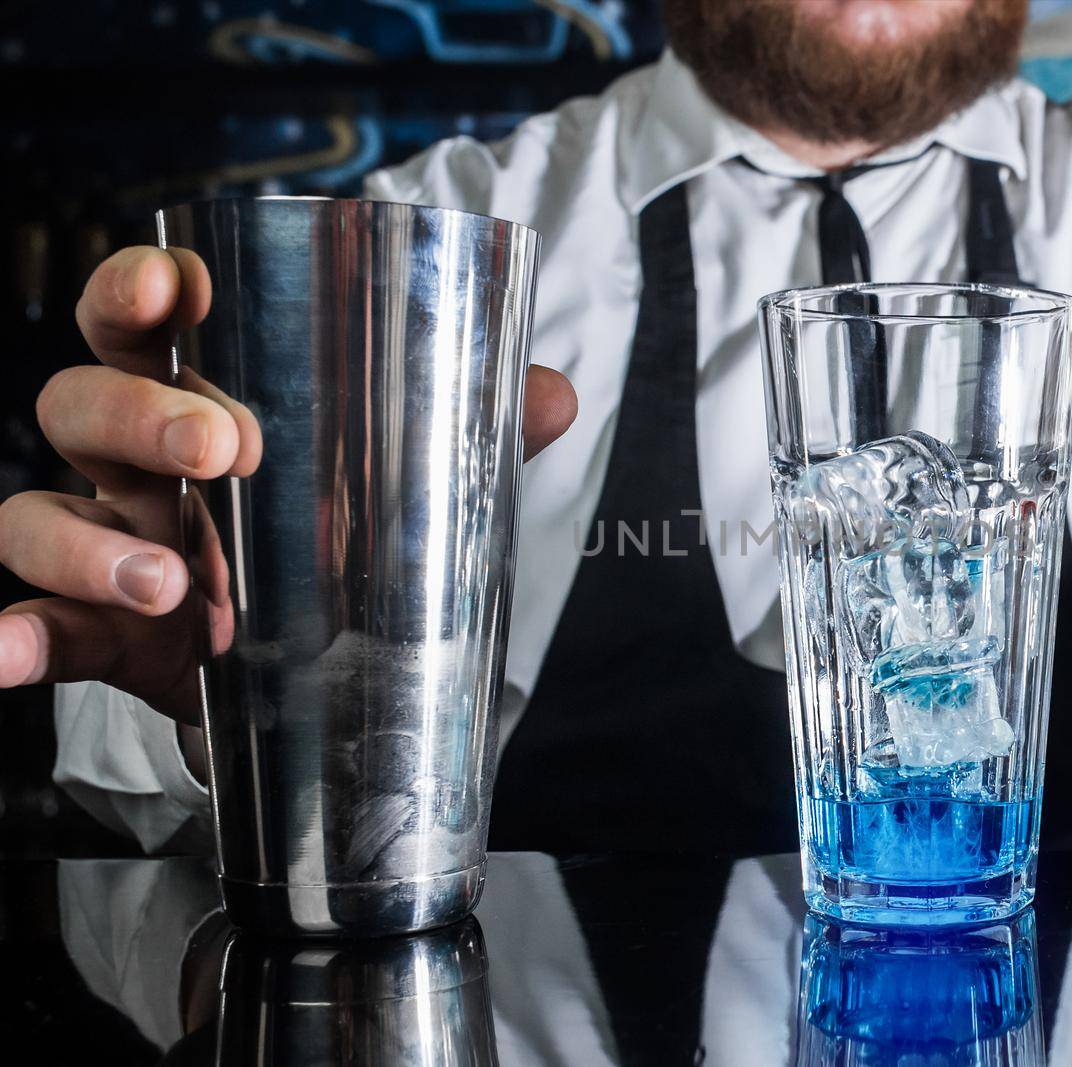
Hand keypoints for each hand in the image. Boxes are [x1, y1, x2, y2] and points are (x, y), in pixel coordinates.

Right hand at [0, 246, 575, 721]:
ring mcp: (109, 546)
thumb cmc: (351, 543)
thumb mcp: (417, 485)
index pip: (147, 323)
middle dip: (139, 413)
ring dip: (89, 541)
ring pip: (41, 513)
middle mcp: (135, 464)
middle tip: (220, 449)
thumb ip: (477, 437)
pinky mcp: (101, 634)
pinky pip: (33, 624)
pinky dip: (10, 637)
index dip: (141, 290)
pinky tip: (5, 652)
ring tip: (171, 584)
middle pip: (85, 402)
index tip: (176, 282)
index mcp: (205, 401)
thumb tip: (553, 394)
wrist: (329, 674)